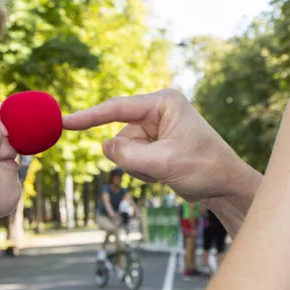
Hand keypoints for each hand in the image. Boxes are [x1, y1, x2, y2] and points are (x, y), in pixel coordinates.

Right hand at [63, 89, 243, 201]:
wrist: (226, 186)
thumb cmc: (204, 168)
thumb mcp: (164, 163)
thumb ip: (128, 155)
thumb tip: (105, 147)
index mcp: (164, 102)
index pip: (117, 108)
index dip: (89, 117)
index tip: (64, 122)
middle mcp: (158, 110)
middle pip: (121, 135)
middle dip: (134, 157)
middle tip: (160, 167)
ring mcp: (156, 128)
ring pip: (124, 151)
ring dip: (139, 167)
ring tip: (166, 171)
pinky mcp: (154, 144)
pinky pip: (132, 159)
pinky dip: (143, 171)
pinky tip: (165, 174)